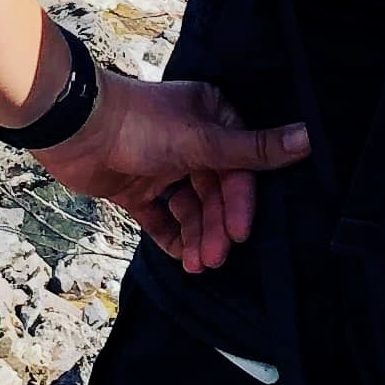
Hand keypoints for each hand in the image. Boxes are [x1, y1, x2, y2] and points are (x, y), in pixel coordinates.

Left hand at [34, 73, 308, 273]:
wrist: (74, 129)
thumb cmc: (142, 126)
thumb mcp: (202, 140)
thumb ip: (254, 149)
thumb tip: (310, 136)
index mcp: (211, 118)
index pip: (239, 167)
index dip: (240, 202)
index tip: (240, 232)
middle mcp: (191, 141)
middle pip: (216, 193)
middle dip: (216, 227)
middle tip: (216, 258)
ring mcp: (163, 166)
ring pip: (192, 209)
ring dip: (198, 237)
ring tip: (198, 266)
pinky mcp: (138, 189)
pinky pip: (164, 220)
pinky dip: (174, 238)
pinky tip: (182, 258)